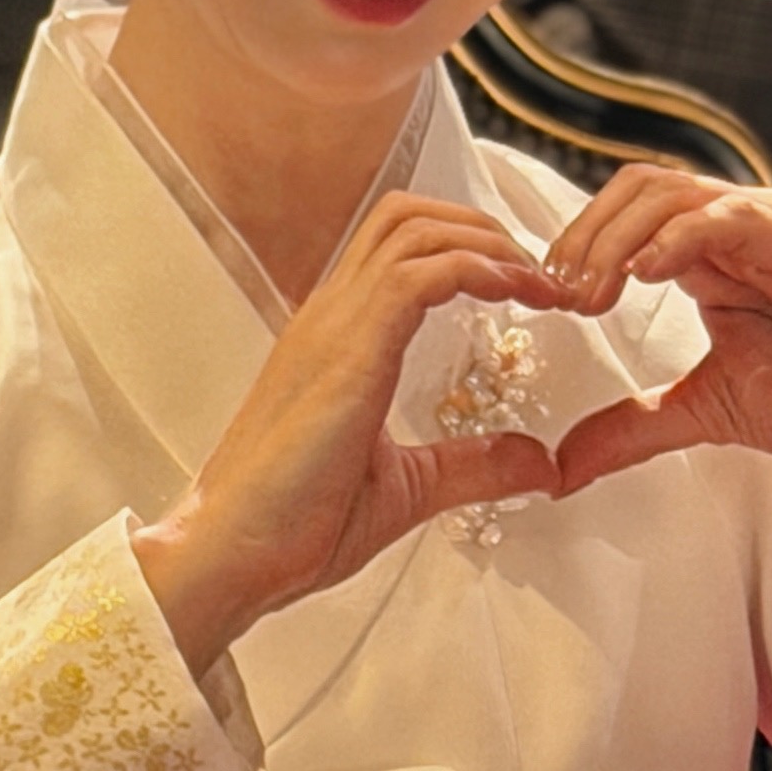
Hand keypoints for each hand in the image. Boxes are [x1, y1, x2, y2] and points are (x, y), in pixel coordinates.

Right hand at [134, 193, 573, 671]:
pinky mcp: (347, 351)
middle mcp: (330, 316)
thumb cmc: (292, 526)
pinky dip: (476, 270)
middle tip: (539, 272)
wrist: (231, 554)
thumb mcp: (407, 488)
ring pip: (415, 230)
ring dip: (488, 243)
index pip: (397, 248)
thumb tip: (537, 462)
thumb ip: (472, 466)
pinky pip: (419, 275)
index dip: (469, 248)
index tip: (527, 287)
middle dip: (483, 226)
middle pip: (406, 216)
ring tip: (538, 281)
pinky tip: (514, 296)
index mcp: (337, 339)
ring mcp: (334, 327)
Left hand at [538, 169, 771, 512]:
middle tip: (553, 295)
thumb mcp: (705, 413)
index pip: (624, 215)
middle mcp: (739, 228)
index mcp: (711, 255)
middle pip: (637, 189)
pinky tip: (643, 274)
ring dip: (616, 236)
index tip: (541, 306)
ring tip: (586, 291)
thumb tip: (559, 469)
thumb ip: (632, 428)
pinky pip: (730, 216)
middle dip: (582, 236)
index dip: (574, 249)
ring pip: (673, 192)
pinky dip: (677, 236)